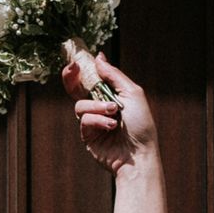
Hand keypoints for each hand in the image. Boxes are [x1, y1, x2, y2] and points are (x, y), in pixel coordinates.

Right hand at [63, 52, 156, 178]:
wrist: (139, 155)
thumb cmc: (141, 125)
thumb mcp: (132, 93)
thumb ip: (114, 75)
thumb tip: (99, 57)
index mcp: (111, 95)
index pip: (91, 79)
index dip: (81, 70)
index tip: (77, 61)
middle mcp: (99, 107)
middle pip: (76, 89)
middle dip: (72, 78)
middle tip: (73, 68)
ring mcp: (93, 122)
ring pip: (80, 105)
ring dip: (96, 106)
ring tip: (113, 112)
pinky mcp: (88, 136)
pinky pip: (84, 120)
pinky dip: (97, 120)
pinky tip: (111, 126)